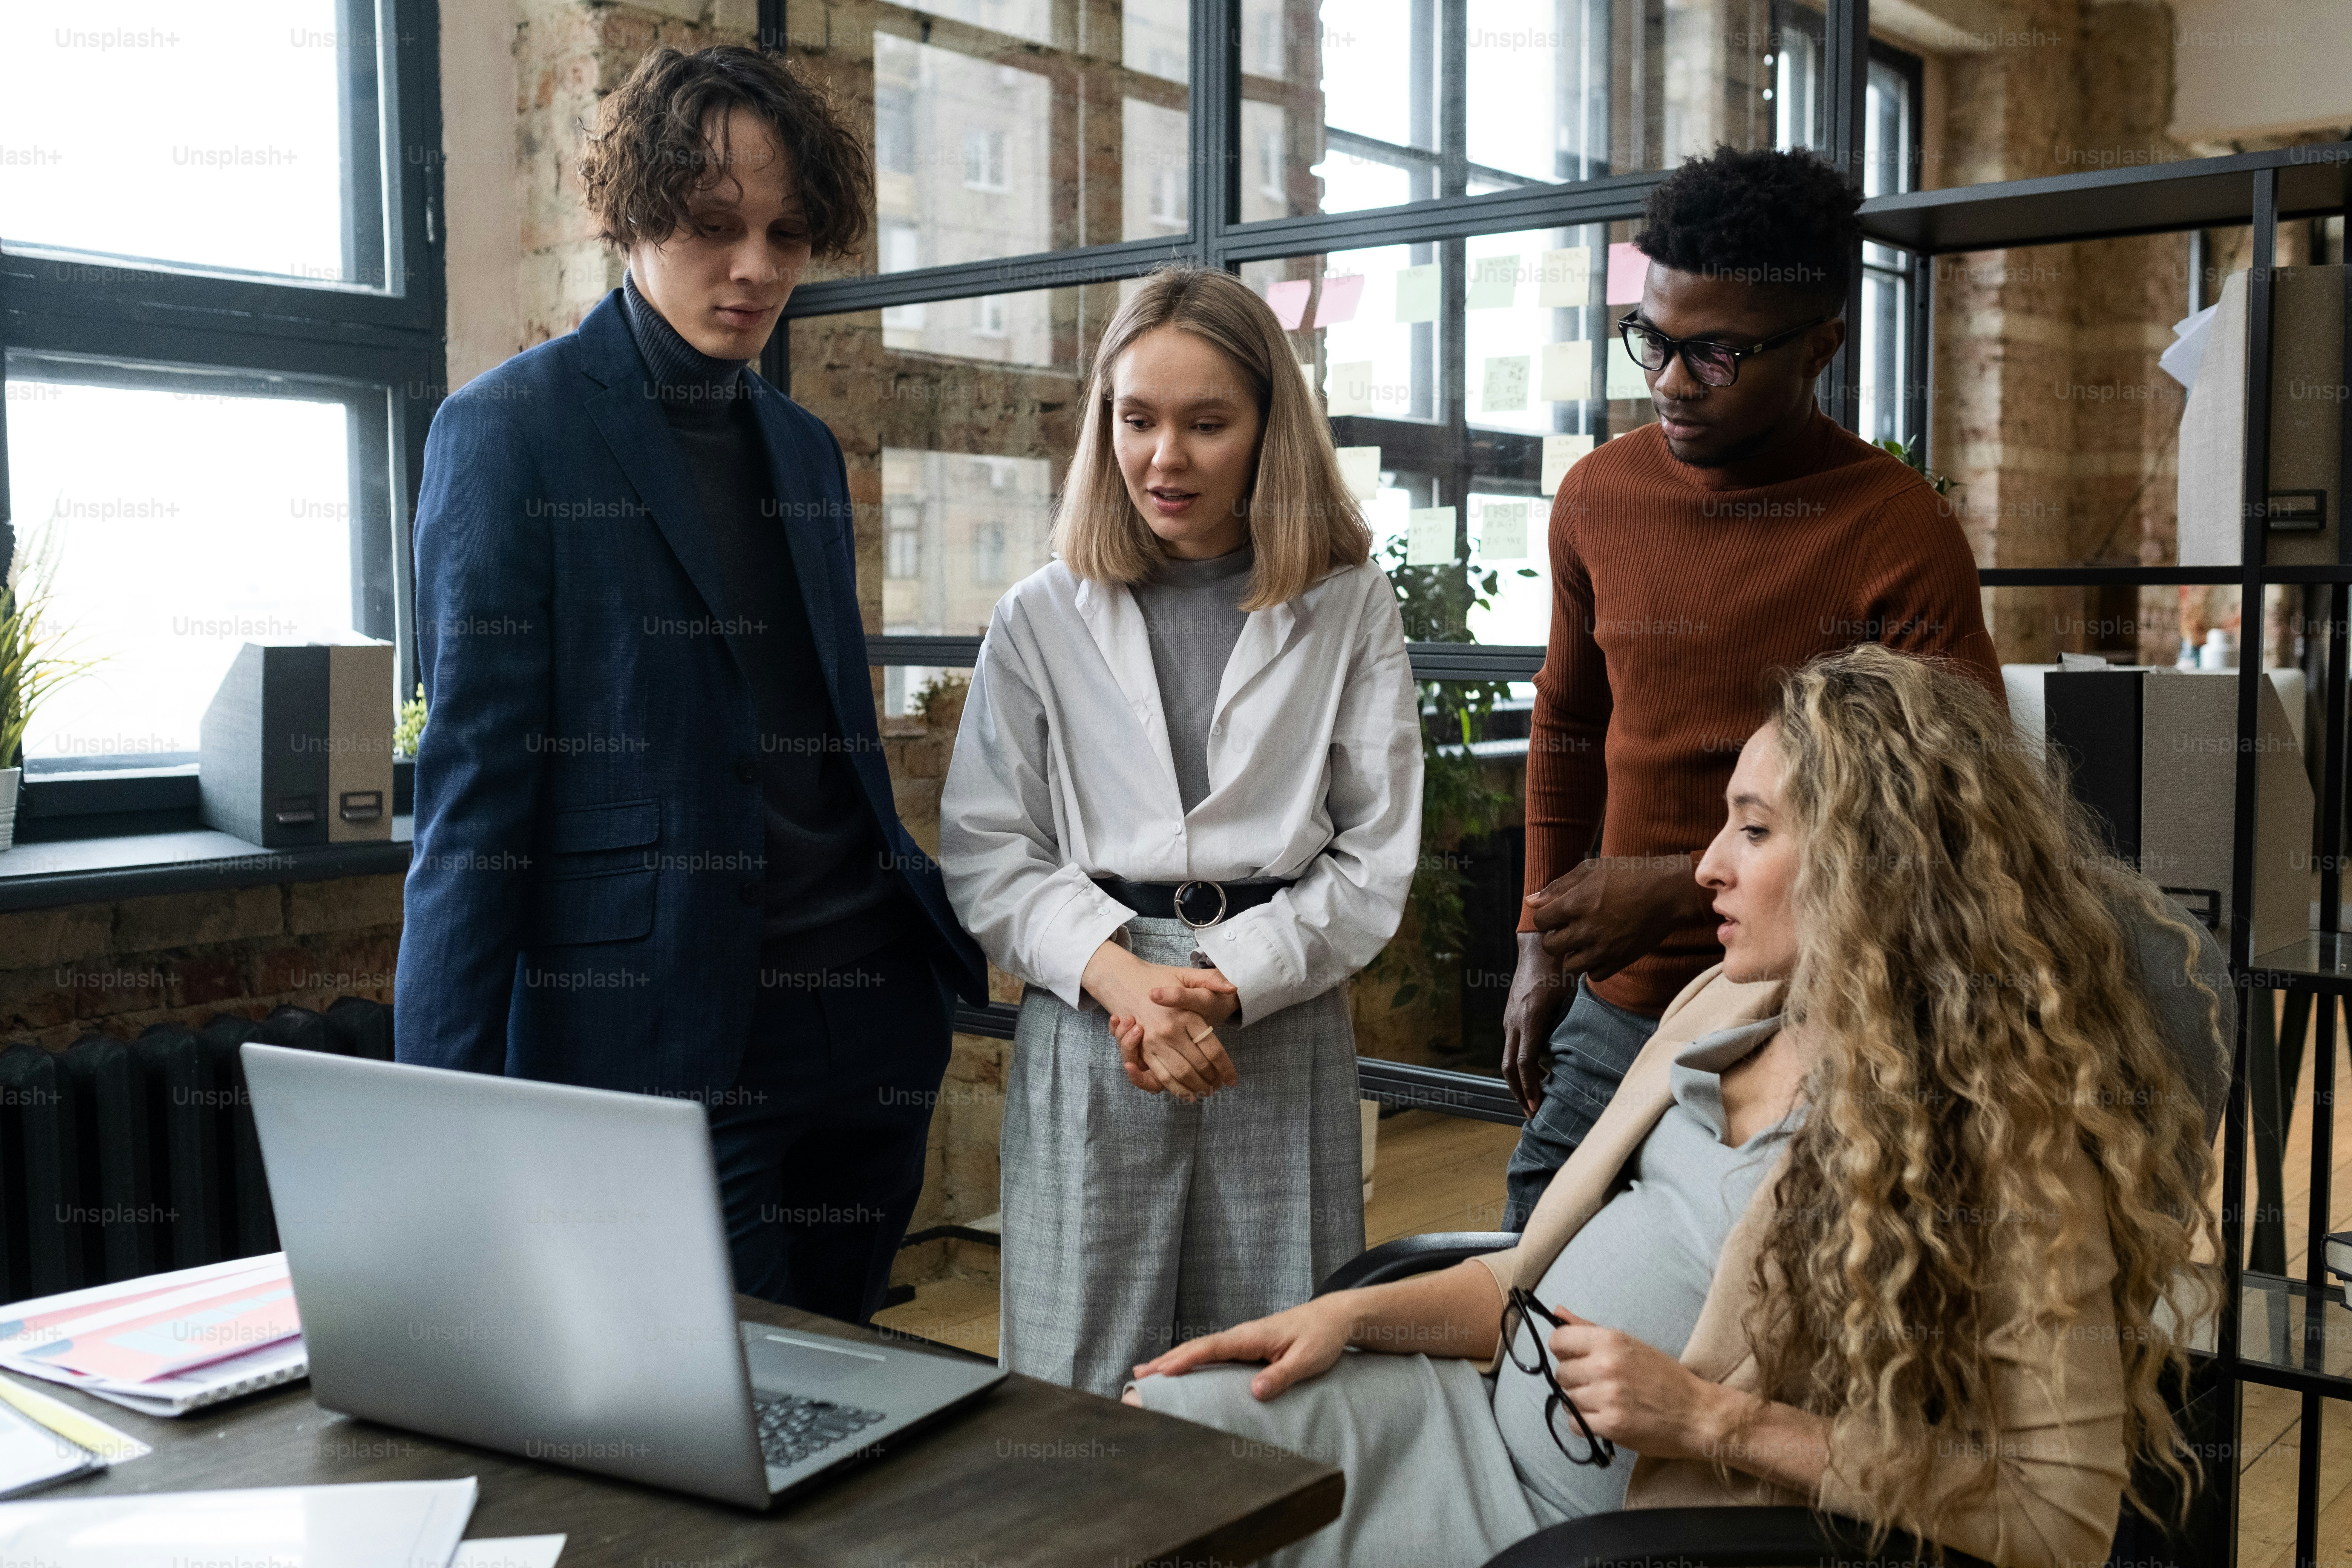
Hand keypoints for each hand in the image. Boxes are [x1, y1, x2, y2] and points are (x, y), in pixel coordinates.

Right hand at [1083, 941, 1238, 1100]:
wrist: (1123, 980)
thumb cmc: (1159, 978)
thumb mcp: (1186, 974)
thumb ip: (1211, 980)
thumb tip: (1233, 988)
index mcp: (1185, 1015)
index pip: (1212, 1049)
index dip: (1226, 1068)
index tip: (1233, 1079)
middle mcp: (1170, 1031)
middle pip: (1199, 1066)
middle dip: (1213, 1080)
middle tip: (1221, 1086)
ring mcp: (1154, 1043)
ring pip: (1182, 1075)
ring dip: (1198, 1087)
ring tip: (1208, 1091)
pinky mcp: (1143, 1051)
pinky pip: (1162, 1077)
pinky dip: (1177, 1089)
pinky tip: (1189, 1094)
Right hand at [1131, 1296, 1356, 1401]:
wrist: (1334, 1317)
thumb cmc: (1322, 1337)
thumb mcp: (1308, 1359)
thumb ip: (1282, 1375)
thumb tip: (1255, 1391)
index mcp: (1252, 1336)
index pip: (1212, 1347)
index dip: (1185, 1360)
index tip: (1161, 1371)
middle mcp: (1242, 1335)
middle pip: (1198, 1347)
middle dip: (1167, 1360)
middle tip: (1137, 1376)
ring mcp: (1242, 1340)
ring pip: (1202, 1350)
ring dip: (1174, 1360)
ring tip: (1145, 1373)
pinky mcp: (1247, 1347)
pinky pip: (1213, 1354)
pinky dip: (1191, 1360)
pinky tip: (1181, 1369)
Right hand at [1501, 933, 1570, 1115]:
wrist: (1538, 947)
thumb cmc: (1559, 968)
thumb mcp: (1569, 996)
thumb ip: (1569, 1024)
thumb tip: (1578, 1055)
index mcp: (1530, 1017)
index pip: (1525, 1062)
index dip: (1530, 1088)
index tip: (1537, 1106)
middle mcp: (1514, 1021)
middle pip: (1509, 1067)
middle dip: (1519, 1093)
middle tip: (1531, 1113)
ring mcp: (1509, 1019)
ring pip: (1508, 1059)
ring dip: (1519, 1082)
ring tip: (1533, 1099)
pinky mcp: (1511, 1017)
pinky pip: (1512, 1048)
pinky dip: (1521, 1066)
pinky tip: (1536, 1074)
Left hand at [1525, 858, 1710, 978]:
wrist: (1668, 892)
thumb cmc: (1629, 874)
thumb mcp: (1591, 869)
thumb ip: (1558, 886)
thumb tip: (1530, 901)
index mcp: (1575, 904)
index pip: (1540, 921)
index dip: (1546, 917)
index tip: (1558, 912)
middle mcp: (1586, 929)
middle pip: (1550, 946)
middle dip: (1555, 937)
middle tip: (1569, 928)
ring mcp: (1603, 949)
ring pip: (1569, 965)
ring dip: (1573, 954)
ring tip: (1585, 941)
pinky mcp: (1620, 961)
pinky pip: (1594, 975)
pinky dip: (1593, 966)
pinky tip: (1601, 950)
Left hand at [1546, 1307, 1742, 1462]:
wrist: (1697, 1414)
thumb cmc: (1665, 1377)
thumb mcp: (1630, 1345)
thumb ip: (1589, 1328)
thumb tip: (1557, 1311)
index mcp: (1611, 1341)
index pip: (1558, 1340)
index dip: (1563, 1350)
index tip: (1575, 1358)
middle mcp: (1605, 1367)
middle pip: (1561, 1373)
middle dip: (1575, 1379)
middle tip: (1599, 1383)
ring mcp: (1607, 1398)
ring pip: (1566, 1399)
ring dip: (1580, 1402)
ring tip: (1606, 1401)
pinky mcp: (1610, 1426)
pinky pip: (1575, 1424)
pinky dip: (1585, 1423)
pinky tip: (1605, 1417)